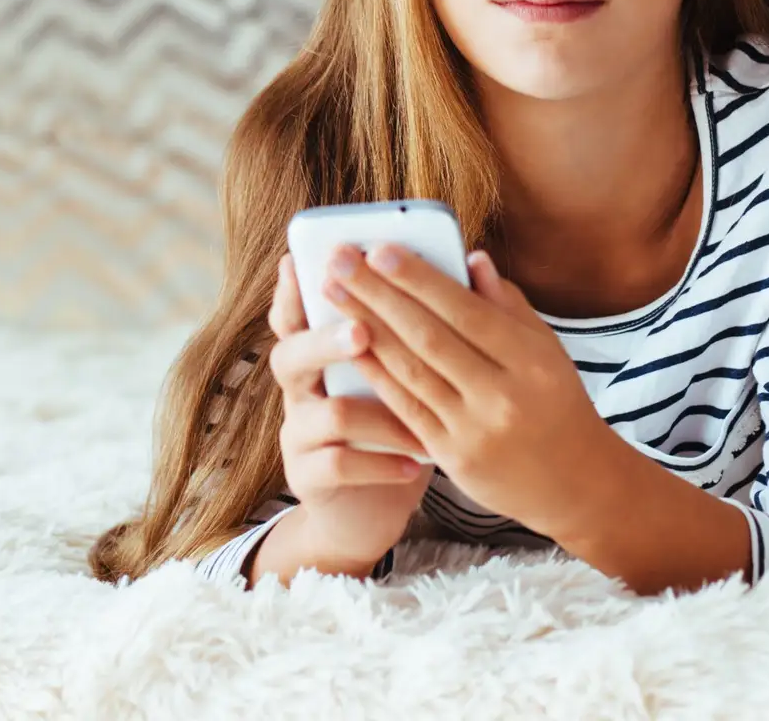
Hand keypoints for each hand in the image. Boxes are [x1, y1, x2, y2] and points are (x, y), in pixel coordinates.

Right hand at [266, 252, 433, 563]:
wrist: (367, 506)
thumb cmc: (396, 422)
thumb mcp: (406, 370)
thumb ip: (427, 320)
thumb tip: (474, 261)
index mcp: (320, 351)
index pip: (297, 312)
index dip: (295, 290)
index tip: (304, 264)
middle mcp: (301, 387)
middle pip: (294, 354)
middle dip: (327, 340)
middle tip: (360, 332)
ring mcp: (300, 434)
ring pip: (324, 414)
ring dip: (377, 416)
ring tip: (420, 423)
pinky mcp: (308, 477)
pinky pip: (338, 466)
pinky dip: (380, 464)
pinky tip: (414, 464)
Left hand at [320, 244, 607, 539]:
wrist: (577, 484)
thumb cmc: (558, 403)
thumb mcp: (547, 349)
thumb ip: (507, 303)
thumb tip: (471, 256)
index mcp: (530, 359)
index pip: (465, 310)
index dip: (419, 279)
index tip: (380, 249)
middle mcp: (502, 394)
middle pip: (429, 335)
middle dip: (378, 293)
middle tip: (339, 258)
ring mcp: (474, 429)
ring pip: (410, 369)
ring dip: (365, 326)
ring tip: (332, 292)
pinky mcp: (452, 457)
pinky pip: (405, 407)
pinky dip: (376, 373)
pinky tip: (349, 344)